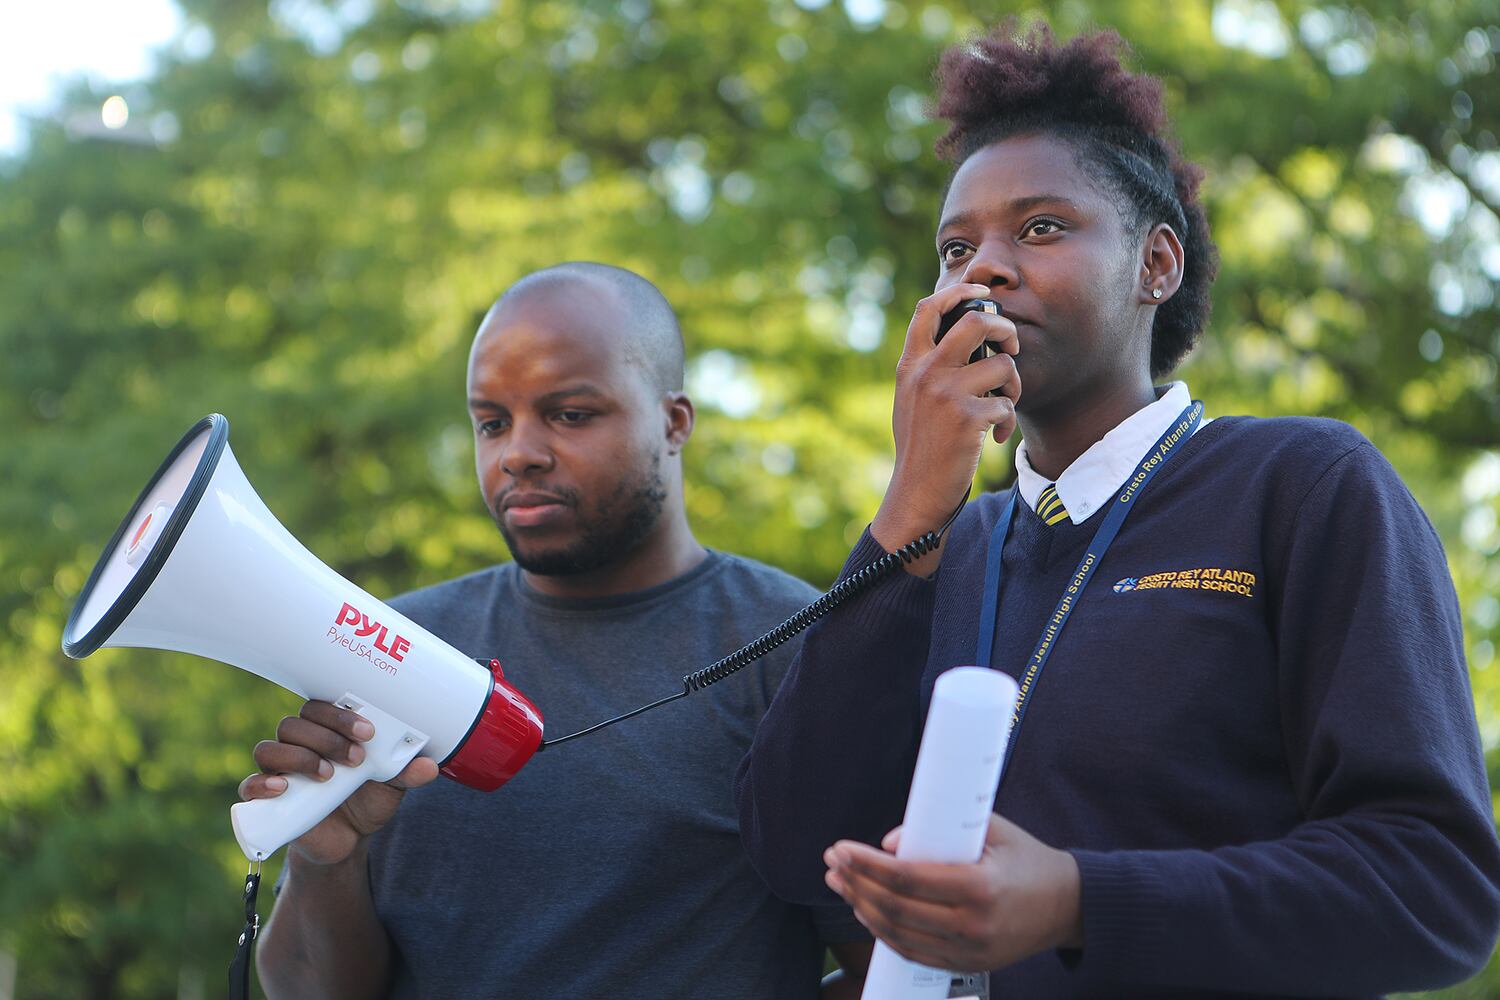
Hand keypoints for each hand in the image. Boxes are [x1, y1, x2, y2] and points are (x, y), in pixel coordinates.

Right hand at [237, 699, 438, 865]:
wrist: (349, 840)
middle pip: (294, 724)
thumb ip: (406, 773)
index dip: (340, 715)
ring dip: (300, 757)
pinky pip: (249, 785)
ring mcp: (281, 772)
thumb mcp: (391, 786)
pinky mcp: (268, 800)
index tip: (368, 733)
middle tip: (355, 758)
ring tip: (329, 775)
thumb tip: (429, 765)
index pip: (319, 707)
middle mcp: (299, 746)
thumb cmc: (366, 800)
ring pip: (271, 748)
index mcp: (326, 733)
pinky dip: (261, 783)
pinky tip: (283, 787)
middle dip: (326, 737)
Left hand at [822, 814, 1080, 972]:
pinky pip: (913, 953)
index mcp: (979, 887)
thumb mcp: (993, 829)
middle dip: (855, 884)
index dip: (866, 864)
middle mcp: (971, 925)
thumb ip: (941, 829)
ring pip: (898, 934)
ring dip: (861, 908)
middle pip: (894, 908)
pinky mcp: (967, 964)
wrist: (1068, 906)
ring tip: (840, 884)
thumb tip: (891, 841)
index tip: (841, 849)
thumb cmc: (1028, 859)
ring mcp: (968, 951)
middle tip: (832, 863)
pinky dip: (883, 933)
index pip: (906, 878)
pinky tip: (865, 912)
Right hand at [872, 283, 1020, 551]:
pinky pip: (1006, 403)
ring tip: (1003, 405)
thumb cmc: (921, 446)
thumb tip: (969, 335)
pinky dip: (1007, 422)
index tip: (982, 293)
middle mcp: (925, 372)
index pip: (928, 308)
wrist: (916, 493)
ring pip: (1002, 365)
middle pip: (977, 321)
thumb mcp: (911, 399)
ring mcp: (945, 394)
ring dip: (1013, 386)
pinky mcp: (967, 417)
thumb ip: (930, 367)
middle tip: (1011, 346)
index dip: (959, 291)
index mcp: (910, 365)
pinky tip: (995, 437)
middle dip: (1005, 329)